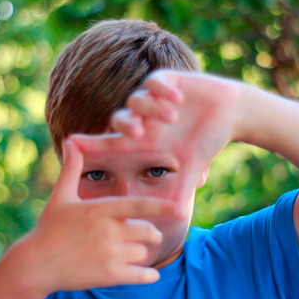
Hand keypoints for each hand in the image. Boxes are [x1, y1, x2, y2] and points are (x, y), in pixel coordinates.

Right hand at [12, 140, 180, 295]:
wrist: (33, 265)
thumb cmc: (48, 228)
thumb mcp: (60, 197)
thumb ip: (72, 169)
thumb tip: (70, 140)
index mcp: (101, 209)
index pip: (140, 205)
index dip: (163, 207)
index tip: (181, 209)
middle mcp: (109, 230)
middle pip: (148, 231)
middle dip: (151, 234)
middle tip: (146, 235)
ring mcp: (110, 254)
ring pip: (143, 253)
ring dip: (141, 254)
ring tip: (126, 254)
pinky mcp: (109, 276)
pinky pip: (141, 275)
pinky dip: (148, 276)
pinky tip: (149, 275)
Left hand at [72, 70, 242, 199]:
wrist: (229, 114)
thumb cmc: (205, 142)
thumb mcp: (191, 169)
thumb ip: (181, 190)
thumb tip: (179, 218)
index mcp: (144, 139)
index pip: (112, 142)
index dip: (92, 144)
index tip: (70, 143)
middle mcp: (144, 118)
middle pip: (121, 119)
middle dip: (125, 125)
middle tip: (137, 133)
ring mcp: (155, 98)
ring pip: (137, 99)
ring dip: (150, 109)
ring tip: (171, 118)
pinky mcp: (169, 80)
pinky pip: (156, 81)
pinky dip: (162, 90)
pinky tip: (177, 99)